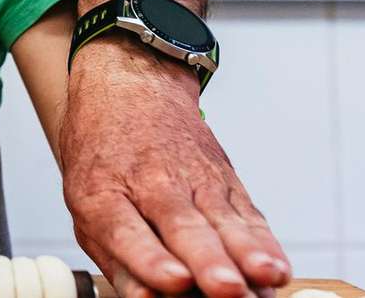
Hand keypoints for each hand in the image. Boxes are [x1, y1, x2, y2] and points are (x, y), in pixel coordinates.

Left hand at [61, 40, 290, 297]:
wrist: (130, 86)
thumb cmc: (104, 155)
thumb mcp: (87, 203)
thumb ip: (118, 256)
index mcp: (103, 193)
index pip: (125, 230)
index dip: (149, 259)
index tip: (173, 282)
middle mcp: (151, 185)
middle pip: (181, 228)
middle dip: (206, 261)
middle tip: (223, 288)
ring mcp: (192, 179)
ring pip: (221, 221)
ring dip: (246, 254)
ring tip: (263, 277)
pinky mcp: (224, 180)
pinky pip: (247, 216)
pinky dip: (265, 243)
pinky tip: (278, 268)